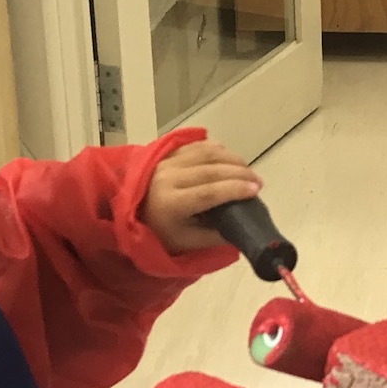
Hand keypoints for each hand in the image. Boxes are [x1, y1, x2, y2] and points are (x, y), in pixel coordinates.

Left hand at [142, 140, 262, 254]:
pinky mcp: (166, 153)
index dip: (233, 190)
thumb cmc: (159, 231)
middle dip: (239, 173)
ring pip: (205, 153)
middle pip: (210, 170)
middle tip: (258, 182)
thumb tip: (241, 228)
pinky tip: (229, 158)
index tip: (255, 190)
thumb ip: (214, 236)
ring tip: (248, 170)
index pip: (207, 193)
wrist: (128, 213)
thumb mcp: (186, 242)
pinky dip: (216, 149)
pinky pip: (196, 145)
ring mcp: (166, 162)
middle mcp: (167, 178)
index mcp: (170, 204)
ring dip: (231, 159)